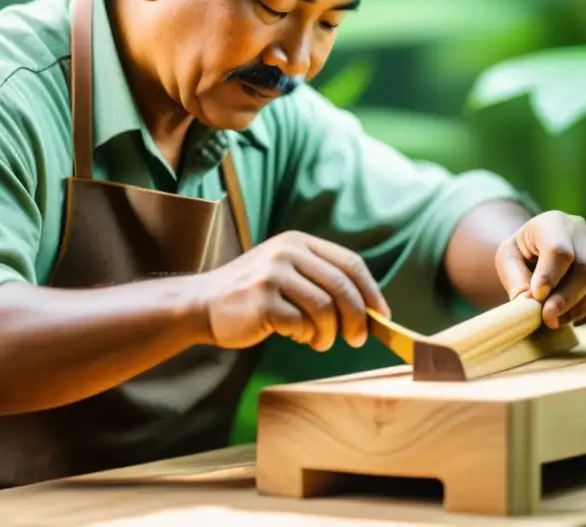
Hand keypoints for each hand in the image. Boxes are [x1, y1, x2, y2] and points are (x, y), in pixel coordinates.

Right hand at [200, 231, 389, 351]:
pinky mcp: (262, 299)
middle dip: (357, 318)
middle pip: (341, 286)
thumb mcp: (287, 272)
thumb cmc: (254, 295)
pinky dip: (305, 336)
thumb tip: (369, 310)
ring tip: (320, 342)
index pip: (350, 264)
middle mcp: (288, 252)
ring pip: (324, 308)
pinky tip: (296, 337)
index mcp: (300, 242)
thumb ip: (321, 280)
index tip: (382, 316)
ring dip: (329, 333)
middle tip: (358, 339)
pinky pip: (300, 324)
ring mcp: (273, 274)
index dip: (371, 291)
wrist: (203, 303)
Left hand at [495, 211, 585, 328]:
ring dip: (581, 309)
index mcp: (553, 222)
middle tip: (548, 319)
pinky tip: (577, 317)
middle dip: (566, 300)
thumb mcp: (508, 260)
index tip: (537, 297)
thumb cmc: (524, 255)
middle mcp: (584, 230)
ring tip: (558, 321)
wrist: (545, 249)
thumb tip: (531, 302)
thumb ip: (515, 279)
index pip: (559, 249)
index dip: (550, 276)